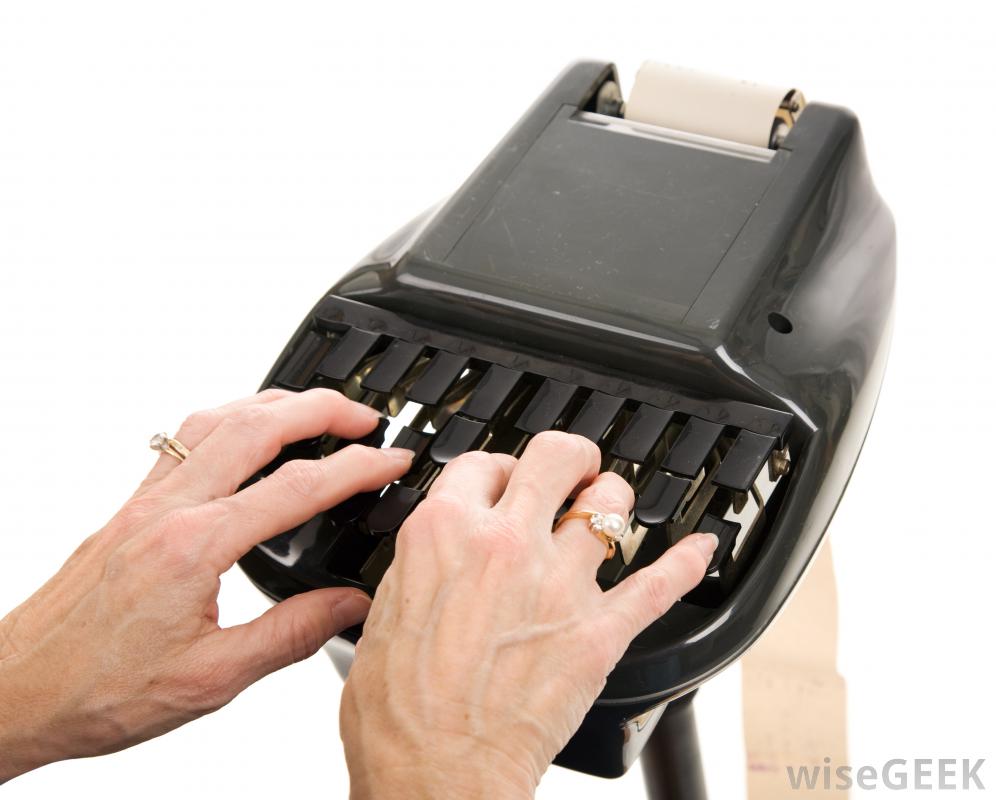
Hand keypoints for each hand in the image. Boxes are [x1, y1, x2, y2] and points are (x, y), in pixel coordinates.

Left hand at [0, 388, 412, 782]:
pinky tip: (246, 429)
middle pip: (257, 427)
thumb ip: (290, 635)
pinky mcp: (130, 508)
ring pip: (217, 421)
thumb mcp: (210, 679)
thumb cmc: (95, 691)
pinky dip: (230, 418)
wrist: (16, 690)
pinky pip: (186, 439)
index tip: (391, 462)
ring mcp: (144, 502)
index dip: (356, 469)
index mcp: (193, 549)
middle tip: (366, 416)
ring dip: (275, 403)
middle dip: (322, 409)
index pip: (296, 489)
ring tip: (317, 408)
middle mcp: (167, 511)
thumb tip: (349, 607)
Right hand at [340, 431, 716, 799]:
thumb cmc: (400, 711)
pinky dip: (687, 562)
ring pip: (608, 505)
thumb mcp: (383, 612)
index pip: (482, 461)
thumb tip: (439, 553)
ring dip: (612, 501)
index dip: (497, 468)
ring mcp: (557, 583)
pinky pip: (658, 583)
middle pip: (555, 457)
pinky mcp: (599, 630)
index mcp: (444, 533)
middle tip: (571, 469)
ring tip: (609, 509)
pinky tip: (701, 548)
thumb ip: (421, 566)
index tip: (504, 481)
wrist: (436, 774)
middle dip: (569, 457)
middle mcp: (504, 544)